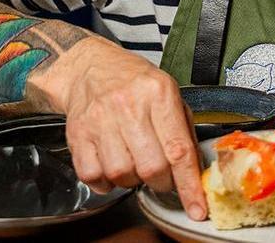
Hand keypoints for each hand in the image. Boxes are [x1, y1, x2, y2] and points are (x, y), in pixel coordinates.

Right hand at [33, 39, 207, 220]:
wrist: (91, 67)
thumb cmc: (133, 80)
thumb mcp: (168, 91)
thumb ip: (183, 129)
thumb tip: (195, 169)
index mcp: (159, 94)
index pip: (179, 150)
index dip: (189, 185)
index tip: (196, 208)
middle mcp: (129, 106)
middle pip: (152, 168)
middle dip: (161, 182)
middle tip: (161, 175)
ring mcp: (101, 120)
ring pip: (122, 175)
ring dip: (132, 180)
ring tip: (134, 162)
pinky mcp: (79, 134)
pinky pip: (93, 175)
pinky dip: (105, 181)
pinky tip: (112, 166)